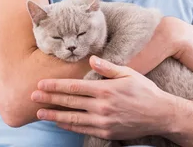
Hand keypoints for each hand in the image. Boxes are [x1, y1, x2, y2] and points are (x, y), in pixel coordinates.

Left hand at [31, 56, 173, 139]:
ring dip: (54, 115)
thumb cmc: (144, 91)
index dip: (56, 86)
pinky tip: (59, 122)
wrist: (160, 114)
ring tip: (40, 112)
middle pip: (70, 102)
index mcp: (106, 90)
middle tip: (33, 97)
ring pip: (73, 118)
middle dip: (50, 99)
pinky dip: (69, 126)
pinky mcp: (106, 132)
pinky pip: (82, 129)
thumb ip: (108, 68)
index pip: (75, 88)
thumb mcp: (128, 74)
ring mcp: (103, 121)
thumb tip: (91, 59)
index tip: (42, 84)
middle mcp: (102, 107)